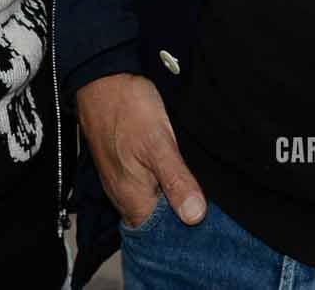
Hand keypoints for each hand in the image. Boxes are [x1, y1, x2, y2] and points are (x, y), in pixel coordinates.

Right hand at [75, 73, 205, 229]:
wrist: (102, 79)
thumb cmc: (128, 109)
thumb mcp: (159, 144)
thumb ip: (176, 181)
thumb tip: (195, 216)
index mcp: (133, 200)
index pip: (163, 235)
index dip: (187, 232)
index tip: (211, 225)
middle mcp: (125, 198)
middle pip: (158, 221)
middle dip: (183, 217)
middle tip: (213, 207)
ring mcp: (123, 182)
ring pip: (154, 204)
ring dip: (175, 201)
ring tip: (202, 193)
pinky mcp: (125, 167)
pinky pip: (148, 188)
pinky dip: (165, 187)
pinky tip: (180, 177)